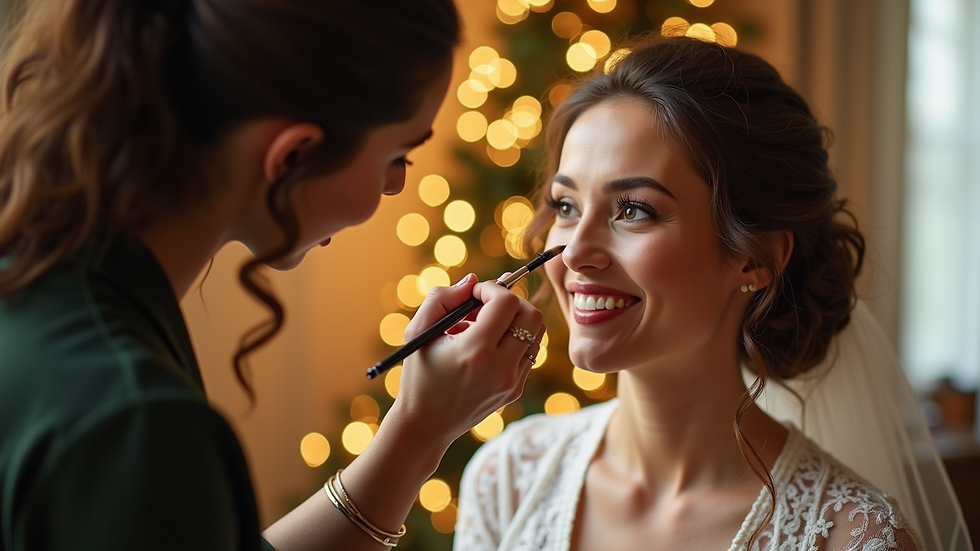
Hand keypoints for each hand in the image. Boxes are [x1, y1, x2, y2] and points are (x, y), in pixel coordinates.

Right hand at [386, 273, 543, 448]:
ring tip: (485, 326)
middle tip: (486, 305)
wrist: (426, 425)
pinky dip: (513, 340)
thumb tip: (473, 281)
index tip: (474, 294)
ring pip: (536, 333)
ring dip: (515, 320)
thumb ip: (442, 298)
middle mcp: (500, 368)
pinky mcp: (516, 390)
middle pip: (531, 315)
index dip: (492, 288)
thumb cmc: (418, 375)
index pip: (506, 303)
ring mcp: (512, 382)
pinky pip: (529, 351)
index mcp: (475, 351)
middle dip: (511, 301)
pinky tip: (487, 347)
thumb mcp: (418, 332)